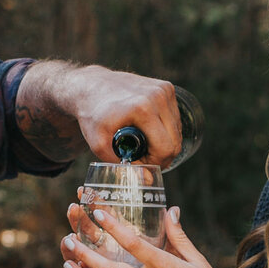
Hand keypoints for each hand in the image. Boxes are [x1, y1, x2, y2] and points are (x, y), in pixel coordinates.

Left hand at [18, 63, 184, 163]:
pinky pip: (175, 118)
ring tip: (143, 145)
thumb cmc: (92, 116)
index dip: (155, 163)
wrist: (90, 87)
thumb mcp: (99, 144)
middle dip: (161, 156)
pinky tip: (149, 131)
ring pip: (178, 130)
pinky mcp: (167, 87)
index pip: (165, 148)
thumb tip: (148, 180)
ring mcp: (164, 89)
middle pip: (175, 141)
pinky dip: (166, 130)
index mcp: (143, 108)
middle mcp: (158, 96)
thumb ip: (121, 166)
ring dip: (165, 143)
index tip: (139, 164)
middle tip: (142, 158)